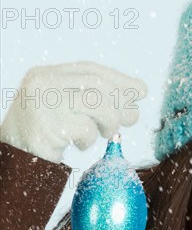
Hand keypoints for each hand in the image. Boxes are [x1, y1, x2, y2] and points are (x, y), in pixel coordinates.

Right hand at [0, 62, 146, 162]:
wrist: (11, 160)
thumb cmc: (42, 135)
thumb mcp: (64, 109)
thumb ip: (92, 100)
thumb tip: (136, 99)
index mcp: (44, 75)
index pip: (89, 69)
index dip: (119, 80)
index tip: (141, 91)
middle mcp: (40, 84)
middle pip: (95, 84)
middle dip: (120, 101)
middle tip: (132, 118)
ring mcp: (42, 104)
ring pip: (95, 104)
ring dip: (110, 121)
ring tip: (106, 133)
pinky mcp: (46, 128)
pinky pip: (84, 130)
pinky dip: (90, 139)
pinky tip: (82, 144)